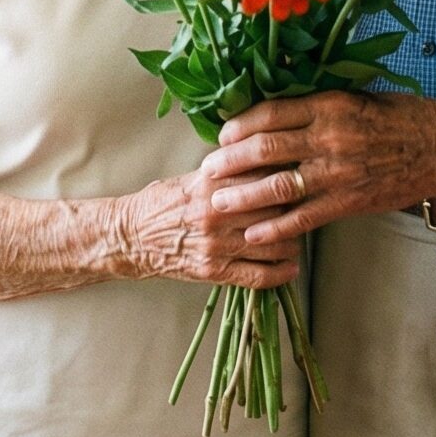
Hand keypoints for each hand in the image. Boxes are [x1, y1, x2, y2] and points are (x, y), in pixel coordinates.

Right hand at [117, 169, 302, 288]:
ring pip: (272, 244)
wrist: (130, 236)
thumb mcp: (193, 178)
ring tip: (297, 238)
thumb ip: (228, 172)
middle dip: (294, 209)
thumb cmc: (162, 203)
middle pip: (274, 209)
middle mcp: (217, 213)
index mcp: (212, 184)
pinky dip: (280, 274)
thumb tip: (265, 160)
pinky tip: (290, 268)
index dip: (286, 177)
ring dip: (292, 243)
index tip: (298, 178)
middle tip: (305, 208)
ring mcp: (216, 245)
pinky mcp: (213, 272)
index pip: (264, 177)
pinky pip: (257, 276)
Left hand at [203, 93, 435, 245]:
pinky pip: (304, 217)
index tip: (221, 134)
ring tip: (217, 204)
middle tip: (207, 171)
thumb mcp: (359, 97)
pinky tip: (254, 232)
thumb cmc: (403, 116)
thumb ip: (321, 105)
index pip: (270, 112)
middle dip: (229, 161)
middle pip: (264, 148)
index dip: (239, 125)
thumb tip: (280, 112)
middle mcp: (330, 136)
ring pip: (277, 184)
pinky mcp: (350, 201)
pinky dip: (275, 226)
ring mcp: (338, 172)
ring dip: (241, 196)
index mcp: (330, 104)